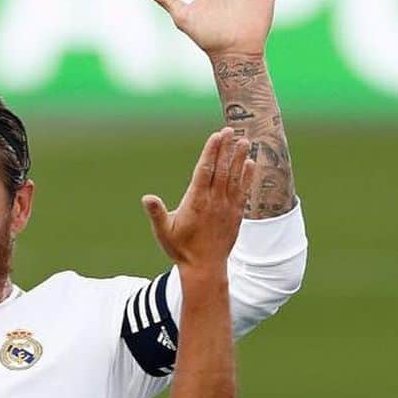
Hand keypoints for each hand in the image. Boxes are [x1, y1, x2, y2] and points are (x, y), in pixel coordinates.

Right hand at [142, 129, 254, 269]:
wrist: (204, 268)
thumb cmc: (181, 250)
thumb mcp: (164, 232)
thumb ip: (157, 213)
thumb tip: (147, 198)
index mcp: (196, 202)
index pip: (205, 171)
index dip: (211, 152)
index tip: (216, 136)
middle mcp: (214, 201)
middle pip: (221, 169)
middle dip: (226, 149)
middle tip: (230, 130)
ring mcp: (227, 207)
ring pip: (235, 177)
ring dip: (239, 158)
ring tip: (245, 141)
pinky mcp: (236, 214)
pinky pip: (243, 190)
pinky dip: (247, 176)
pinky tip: (250, 163)